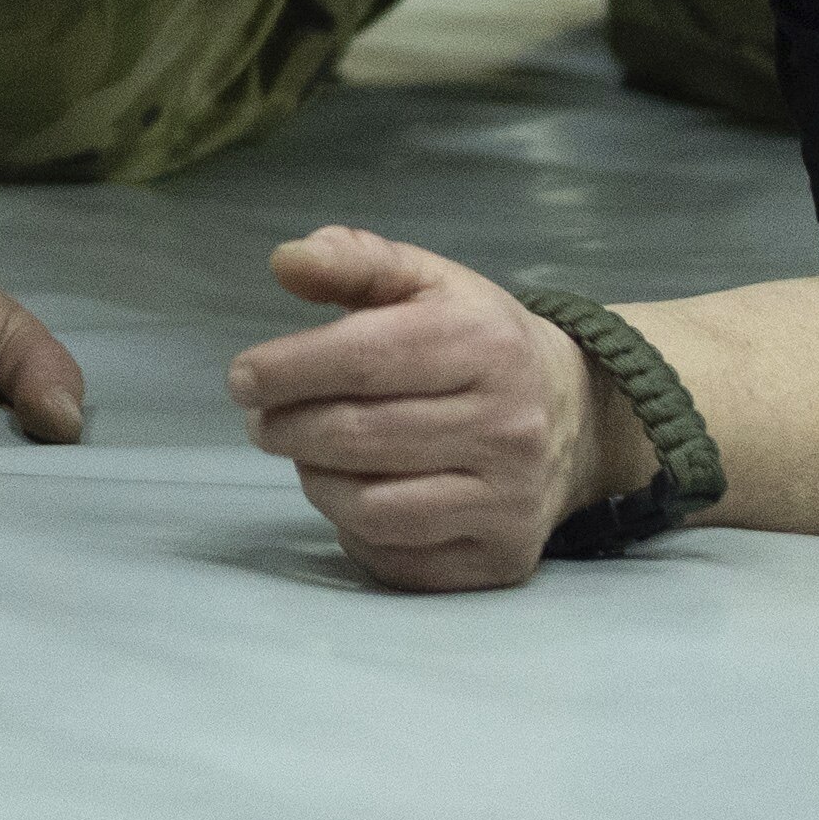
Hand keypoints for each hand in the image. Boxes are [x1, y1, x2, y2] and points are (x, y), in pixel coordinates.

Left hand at [224, 224, 624, 592]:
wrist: (575, 416)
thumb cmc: (477, 341)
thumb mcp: (427, 282)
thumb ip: (354, 260)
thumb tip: (286, 260)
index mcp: (486, 344)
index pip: (364, 358)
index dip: (288, 370)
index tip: (243, 378)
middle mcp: (508, 426)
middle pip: (359, 437)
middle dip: (288, 428)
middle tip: (262, 421)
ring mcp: (510, 500)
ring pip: (372, 508)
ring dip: (315, 481)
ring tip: (306, 454)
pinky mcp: (503, 558)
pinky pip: (398, 559)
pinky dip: (354, 531)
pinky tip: (352, 496)